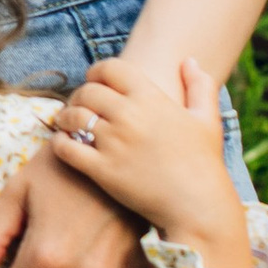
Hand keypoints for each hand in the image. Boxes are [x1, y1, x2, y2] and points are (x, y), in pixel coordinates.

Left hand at [48, 55, 251, 267]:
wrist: (198, 206)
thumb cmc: (204, 164)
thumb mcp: (208, 120)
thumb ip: (200, 87)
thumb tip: (190, 61)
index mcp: (151, 98)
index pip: (110, 68)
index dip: (97, 72)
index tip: (95, 81)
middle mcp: (129, 116)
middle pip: (87, 91)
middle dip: (79, 95)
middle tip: (79, 105)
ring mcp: (113, 143)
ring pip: (73, 117)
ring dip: (66, 117)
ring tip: (67, 123)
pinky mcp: (102, 170)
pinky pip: (66, 148)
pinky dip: (59, 143)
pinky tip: (63, 144)